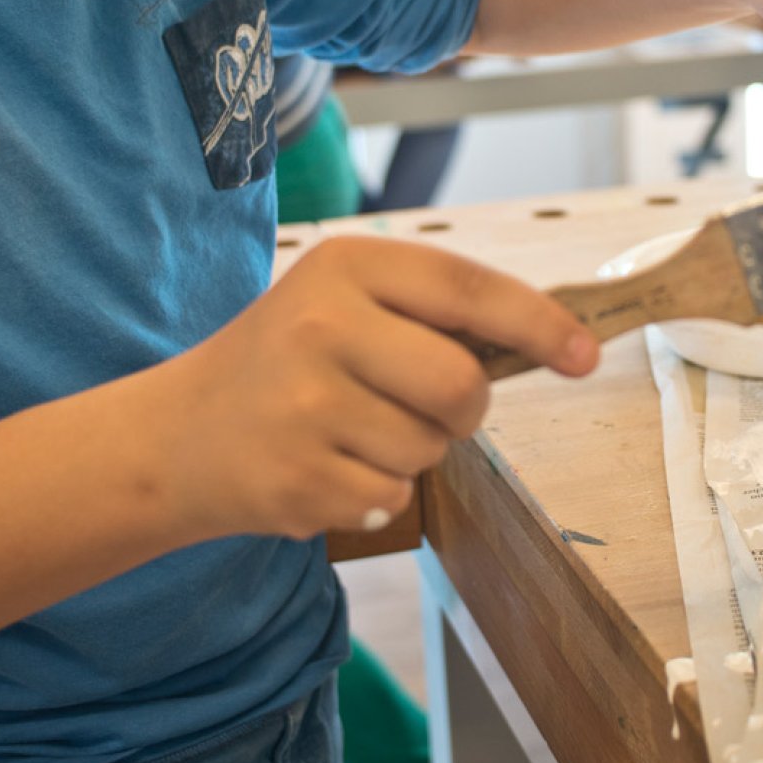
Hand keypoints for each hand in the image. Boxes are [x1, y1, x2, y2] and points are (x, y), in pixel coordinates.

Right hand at [169, 237, 597, 541]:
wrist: (177, 433)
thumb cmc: (284, 360)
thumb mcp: (343, 302)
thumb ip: (431, 312)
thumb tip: (552, 340)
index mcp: (345, 266)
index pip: (467, 288)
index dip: (537, 323)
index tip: (584, 354)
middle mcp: (322, 325)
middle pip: (461, 385)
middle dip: (462, 408)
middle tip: (419, 403)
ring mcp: (304, 405)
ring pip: (430, 449)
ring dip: (411, 450)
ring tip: (347, 429)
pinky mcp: (297, 479)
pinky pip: (393, 496)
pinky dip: (376, 491)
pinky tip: (324, 465)